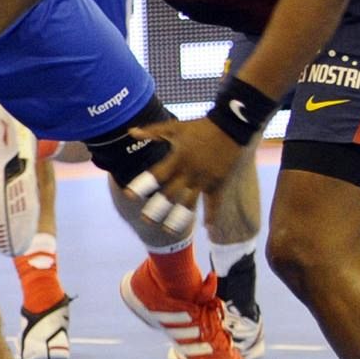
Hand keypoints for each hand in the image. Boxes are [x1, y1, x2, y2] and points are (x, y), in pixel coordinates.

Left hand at [126, 117, 241, 231]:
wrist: (230, 127)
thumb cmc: (200, 127)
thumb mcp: (175, 127)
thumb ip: (153, 131)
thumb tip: (131, 131)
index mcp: (177, 159)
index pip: (155, 175)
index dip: (142, 185)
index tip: (129, 196)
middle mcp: (189, 172)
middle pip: (169, 195)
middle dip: (156, 209)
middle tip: (145, 221)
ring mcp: (204, 180)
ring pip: (189, 204)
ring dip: (178, 219)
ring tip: (168, 231)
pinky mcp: (218, 183)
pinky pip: (215, 203)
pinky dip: (212, 216)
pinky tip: (208, 228)